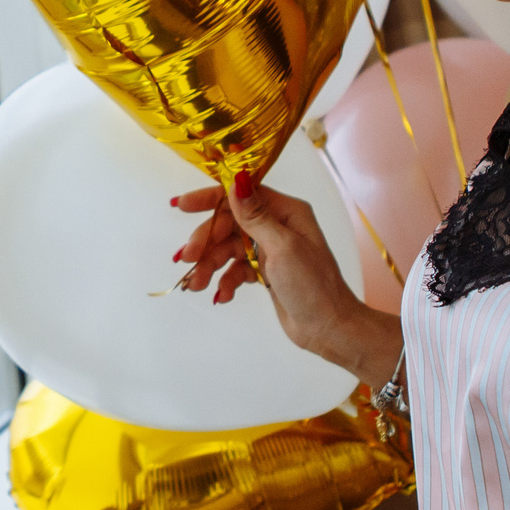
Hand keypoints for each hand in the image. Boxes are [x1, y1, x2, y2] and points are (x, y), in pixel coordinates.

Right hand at [170, 175, 400, 386]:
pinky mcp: (265, 272)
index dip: (209, 200)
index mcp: (286, 213)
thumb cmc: (314, 286)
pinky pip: (236, 269)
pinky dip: (225, 281)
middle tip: (188, 260)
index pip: (240, 196)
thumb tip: (236, 180)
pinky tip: (222, 296)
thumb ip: (255, 216)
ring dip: (210, 266)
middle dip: (206, 242)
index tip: (181, 206)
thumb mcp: (283, 247)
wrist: (329, 328)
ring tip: (197, 285)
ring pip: (228, 249)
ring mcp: (270, 250)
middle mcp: (277, 226)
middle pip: (229, 224)